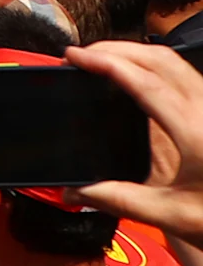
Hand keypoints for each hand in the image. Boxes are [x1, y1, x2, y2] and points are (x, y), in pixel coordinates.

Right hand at [65, 41, 202, 235]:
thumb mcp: (171, 216)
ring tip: (106, 60)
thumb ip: (119, 199)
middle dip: (118, 49)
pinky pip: (188, 75)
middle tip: (84, 54)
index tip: (76, 56)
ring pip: (177, 63)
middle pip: (161, 60)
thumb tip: (75, 190)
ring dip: (138, 53)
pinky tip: (140, 77)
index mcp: (195, 133)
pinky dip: (157, 66)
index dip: (106, 63)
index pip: (145, 83)